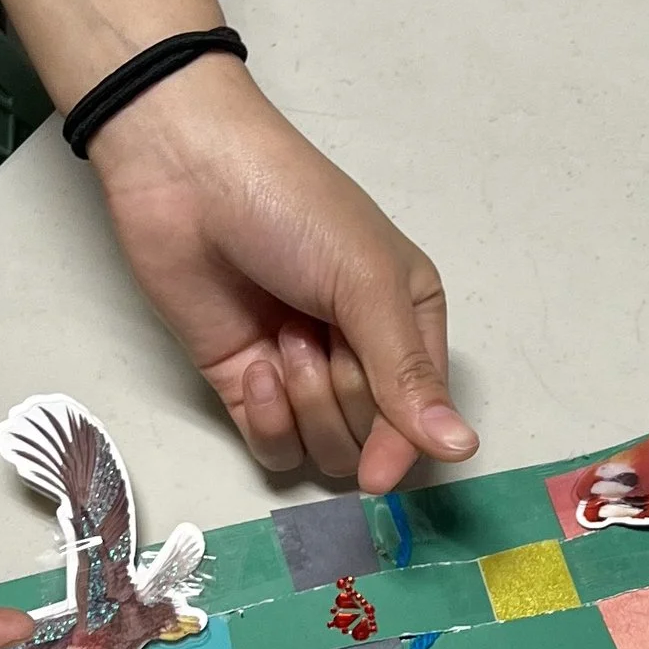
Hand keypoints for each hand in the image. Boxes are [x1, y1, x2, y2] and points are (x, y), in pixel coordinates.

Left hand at [88, 60, 478, 493]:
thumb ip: (408, 373)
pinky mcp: (247, 386)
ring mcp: (303, 373)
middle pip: (372, 437)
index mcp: (410, 319)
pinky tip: (254, 367)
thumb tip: (462, 449)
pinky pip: (274, 448)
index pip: (421, 416)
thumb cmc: (292, 208)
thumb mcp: (368, 282)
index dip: (400, 446)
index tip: (377, 472)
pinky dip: (267, 421)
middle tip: (314, 331)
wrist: (186, 176)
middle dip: (342, 394)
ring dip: (304, 402)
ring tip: (281, 334)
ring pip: (325, 449)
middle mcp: (363, 352)